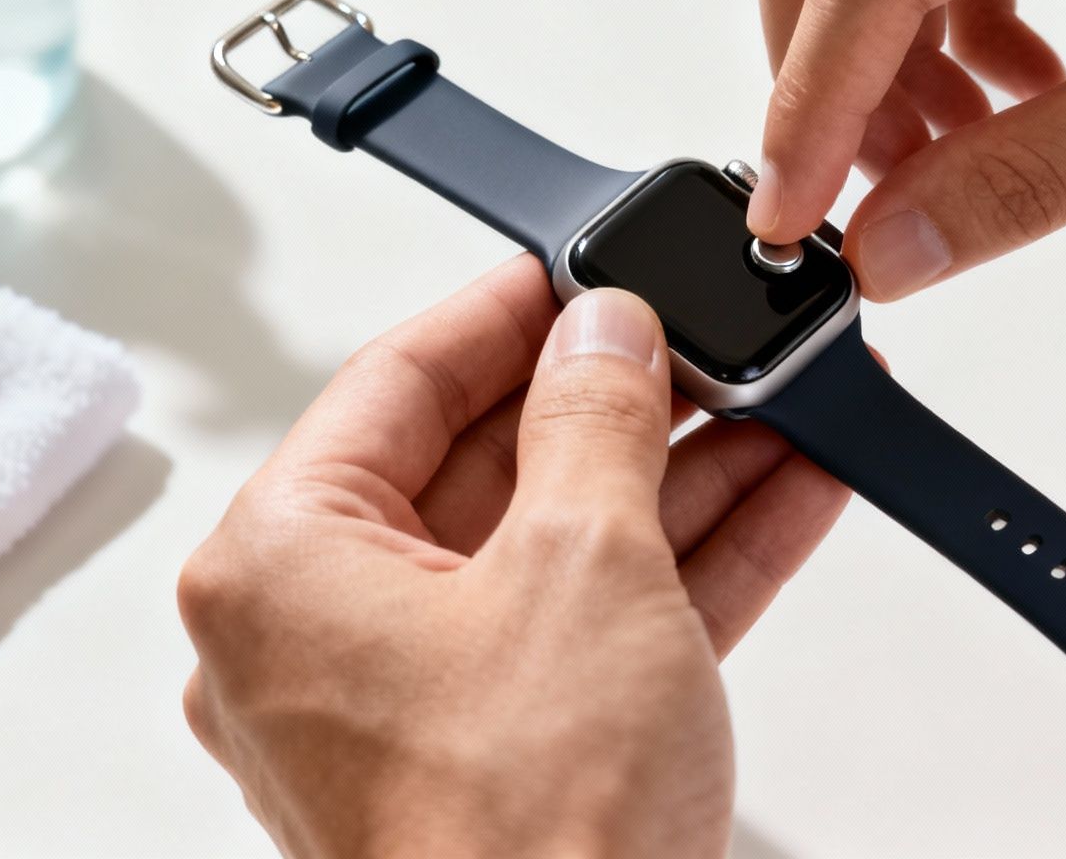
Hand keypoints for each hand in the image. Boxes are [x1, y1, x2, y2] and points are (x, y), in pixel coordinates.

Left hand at [178, 257, 849, 858]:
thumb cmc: (527, 844)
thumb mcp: (584, 566)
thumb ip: (595, 417)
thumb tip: (605, 331)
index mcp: (283, 570)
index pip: (396, 381)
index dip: (509, 308)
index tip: (588, 263)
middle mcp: (325, 638)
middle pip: (487, 464)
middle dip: (623, 400)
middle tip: (712, 338)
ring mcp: (416, 707)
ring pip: (557, 547)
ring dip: (678, 479)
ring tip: (780, 406)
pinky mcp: (503, 762)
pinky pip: (593, 629)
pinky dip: (684, 569)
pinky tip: (782, 499)